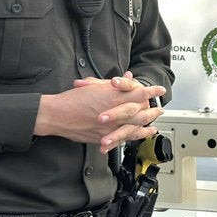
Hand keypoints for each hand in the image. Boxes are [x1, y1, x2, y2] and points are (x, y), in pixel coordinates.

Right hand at [37, 72, 165, 151]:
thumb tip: (127, 77)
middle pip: (141, 112)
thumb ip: (113, 84)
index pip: (138, 92)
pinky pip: (123, 138)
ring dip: (147, 125)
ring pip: (135, 127)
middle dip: (153, 110)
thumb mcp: (94, 85)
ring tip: (154, 124)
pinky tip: (140, 135)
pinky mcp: (104, 137)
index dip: (151, 91)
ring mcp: (110, 127)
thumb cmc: (72, 99)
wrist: (56, 115)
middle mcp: (114, 112)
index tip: (160, 90)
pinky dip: (134, 137)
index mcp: (112, 96)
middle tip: (160, 109)